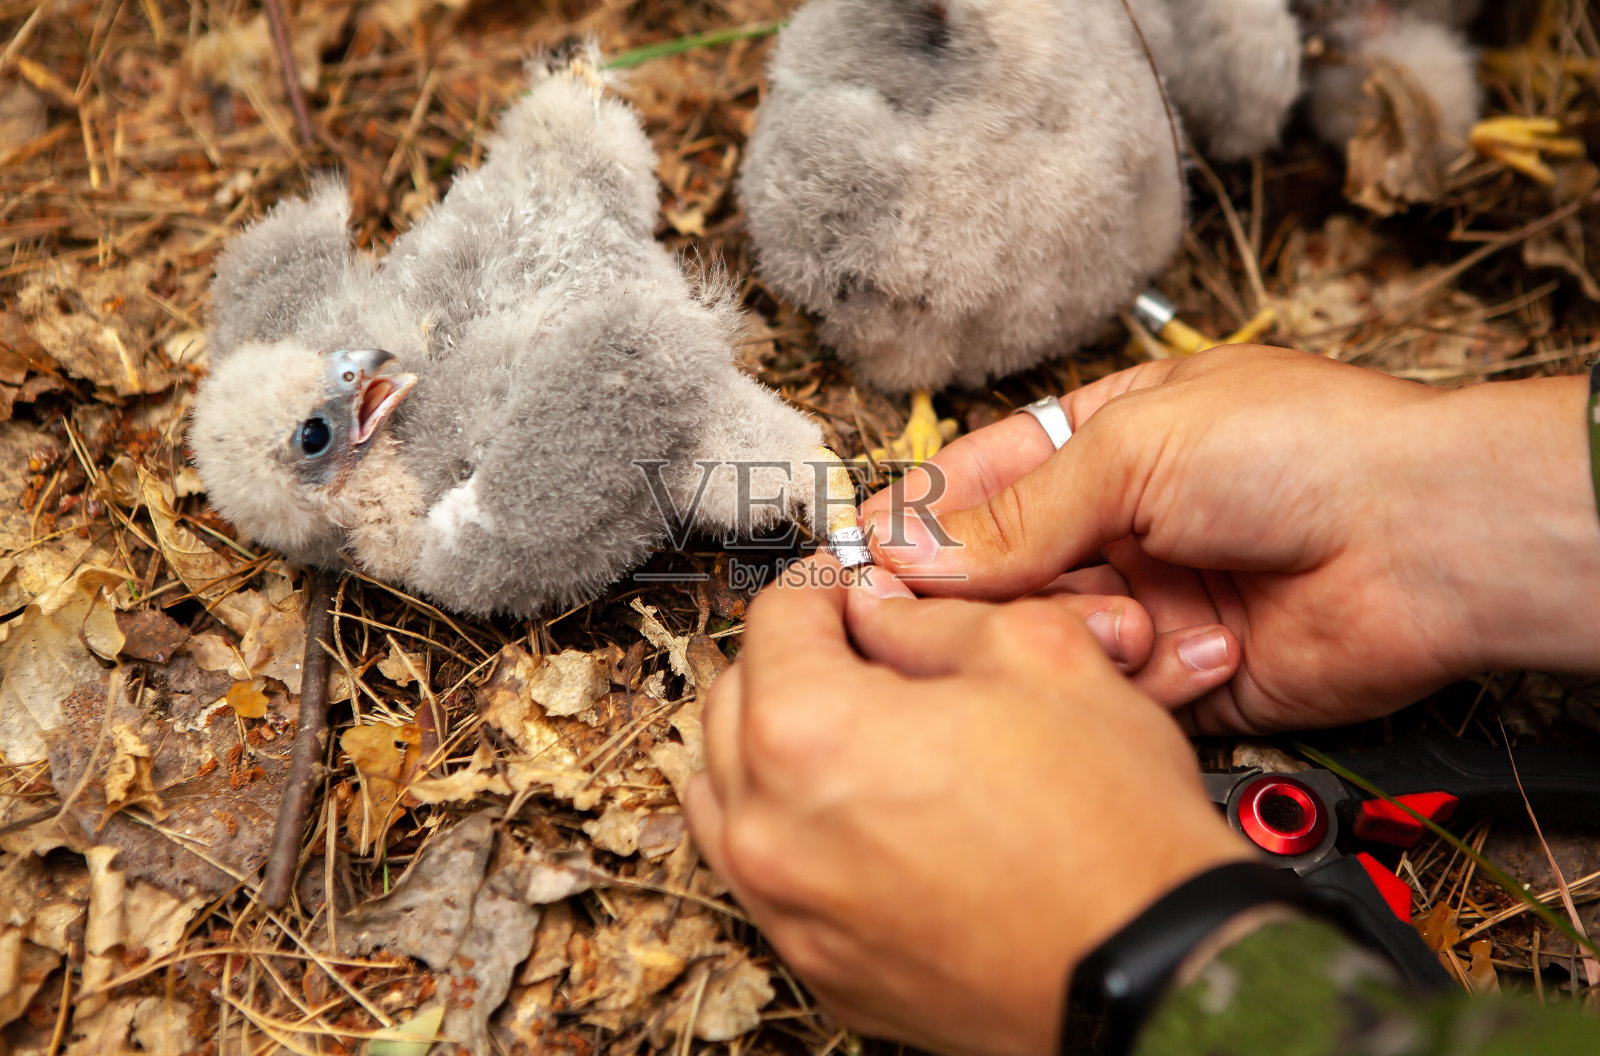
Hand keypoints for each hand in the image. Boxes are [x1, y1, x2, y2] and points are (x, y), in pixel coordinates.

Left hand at [684, 557, 1249, 1055]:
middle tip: (859, 647)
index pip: (774, 617)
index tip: (852, 584)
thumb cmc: (1111, 831)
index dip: (824, 582)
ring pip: (729, 794)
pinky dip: (792, 829)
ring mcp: (789, 911)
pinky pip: (766, 876)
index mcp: (808, 735)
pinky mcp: (821, 967)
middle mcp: (773, 832)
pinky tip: (862, 812)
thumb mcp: (1038, 655)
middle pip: (734, 701)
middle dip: (791, 658)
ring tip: (851, 725)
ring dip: (771, 744)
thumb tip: (883, 609)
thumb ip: (932, 617)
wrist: (1156, 969)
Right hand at [862, 347, 1599, 733]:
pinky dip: (1135, 676)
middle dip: (975, 593)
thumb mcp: (1136, 446)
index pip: (979, 482)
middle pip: (1003, 572)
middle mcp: (1121, 525)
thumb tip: (912, 552)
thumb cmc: (1302, 449)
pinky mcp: (1187, 674)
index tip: (855, 556)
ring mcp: (1152, 600)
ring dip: (1069, 632)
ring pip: (1051, 638)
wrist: (1426, 537)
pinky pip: (1116, 691)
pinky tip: (1177, 645)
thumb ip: (1018, 512)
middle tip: (923, 617)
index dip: (915, 518)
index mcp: (1105, 443)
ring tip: (1117, 614)